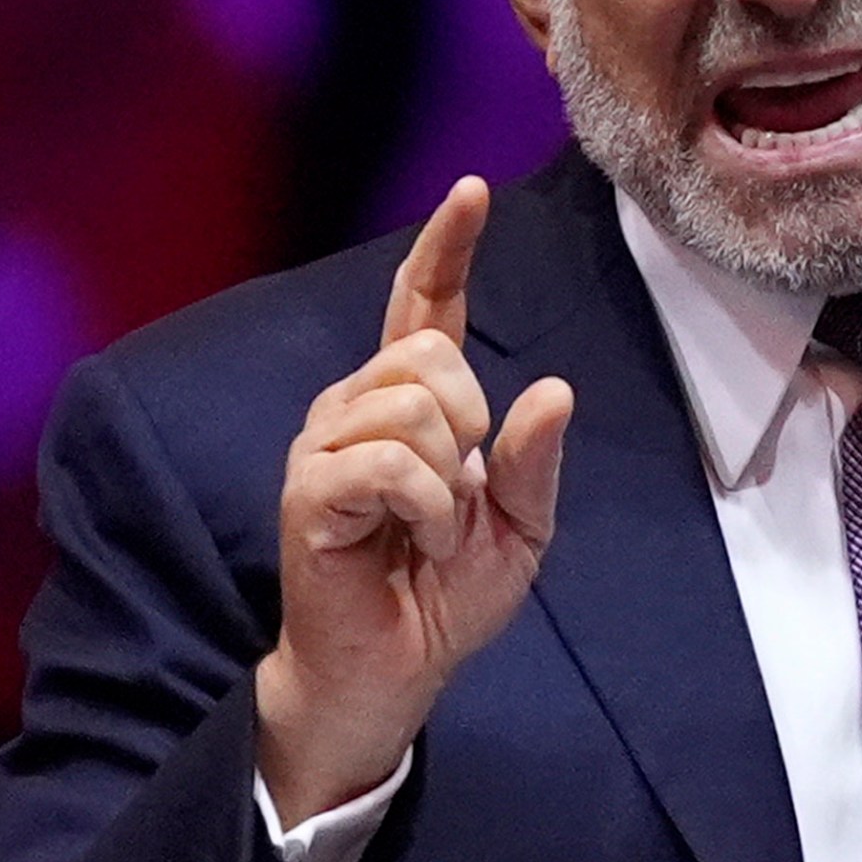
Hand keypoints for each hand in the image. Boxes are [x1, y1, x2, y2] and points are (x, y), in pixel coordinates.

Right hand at [255, 176, 572, 827]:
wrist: (395, 672)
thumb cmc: (446, 598)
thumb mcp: (521, 528)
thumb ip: (535, 461)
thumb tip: (553, 389)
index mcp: (411, 403)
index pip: (426, 305)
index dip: (447, 246)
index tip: (472, 190)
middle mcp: (357, 407)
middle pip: (431, 355)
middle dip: (471, 425)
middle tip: (459, 499)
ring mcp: (325, 446)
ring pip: (412, 404)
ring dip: (448, 479)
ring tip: (432, 530)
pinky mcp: (309, 491)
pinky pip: (388, 462)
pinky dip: (425, 505)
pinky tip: (413, 539)